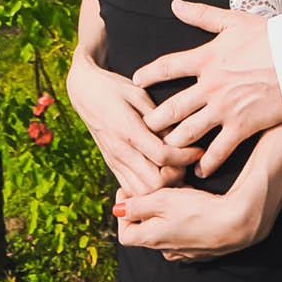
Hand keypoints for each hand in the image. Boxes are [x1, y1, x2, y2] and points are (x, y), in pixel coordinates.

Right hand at [65, 44, 193, 194]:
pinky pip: (130, 189)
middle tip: (186, 164)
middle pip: (154, 183)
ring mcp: (114, 160)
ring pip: (142, 193)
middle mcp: (120, 150)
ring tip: (174, 172)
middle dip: (176, 178)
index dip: (186, 157)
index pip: (163, 156)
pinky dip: (147, 190)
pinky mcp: (111, 165)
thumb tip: (182, 138)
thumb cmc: (114, 88)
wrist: (84, 91)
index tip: (198, 150)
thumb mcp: (139, 94)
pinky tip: (158, 176)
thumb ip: (159, 117)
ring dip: (162, 188)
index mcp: (128, 129)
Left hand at [113, 170, 273, 260]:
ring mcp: (185, 252)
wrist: (237, 223)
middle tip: (154, 187)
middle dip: (146, 209)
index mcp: (151, 239)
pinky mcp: (202, 249)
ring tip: (175, 192)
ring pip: (166, 231)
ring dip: (165, 214)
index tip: (130, 191)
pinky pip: (184, 235)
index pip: (124, 234)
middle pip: (145, 230)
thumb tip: (116, 210)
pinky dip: (182, 220)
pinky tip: (192, 204)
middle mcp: (166, 250)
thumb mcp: (161, 200)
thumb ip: (136, 206)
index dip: (123, 212)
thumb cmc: (198, 209)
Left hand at [130, 0, 281, 176]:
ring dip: (174, 144)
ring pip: (189, 132)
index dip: (147, 74)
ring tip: (164, 151)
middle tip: (142, 128)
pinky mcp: (243, 126)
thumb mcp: (233, 21)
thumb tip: (175, 4)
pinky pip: (219, 150)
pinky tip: (199, 170)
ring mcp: (226, 108)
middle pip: (172, 107)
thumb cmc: (271, 37)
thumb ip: (202, 15)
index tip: (135, 82)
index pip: (167, 67)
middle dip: (153, 120)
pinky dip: (207, 163)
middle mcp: (211, 86)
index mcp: (206, 58)